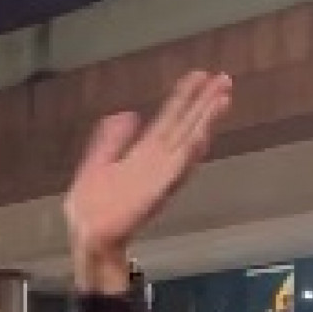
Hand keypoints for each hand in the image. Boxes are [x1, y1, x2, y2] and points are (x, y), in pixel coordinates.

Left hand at [65, 71, 231, 279]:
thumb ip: (111, 140)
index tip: (198, 75)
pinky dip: (190, 152)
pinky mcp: (157, 191)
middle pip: (185, 126)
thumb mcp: (96, 164)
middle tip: (224, 78)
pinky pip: (178, 170)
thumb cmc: (91, 207)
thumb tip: (127, 114)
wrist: (88, 236)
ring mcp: (159, 176)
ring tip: (223, 98)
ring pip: (188, 143)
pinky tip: (202, 134)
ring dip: (206, 122)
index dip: (182, 97)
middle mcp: (156, 162)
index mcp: (142, 154)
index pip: (168, 119)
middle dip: (204, 103)